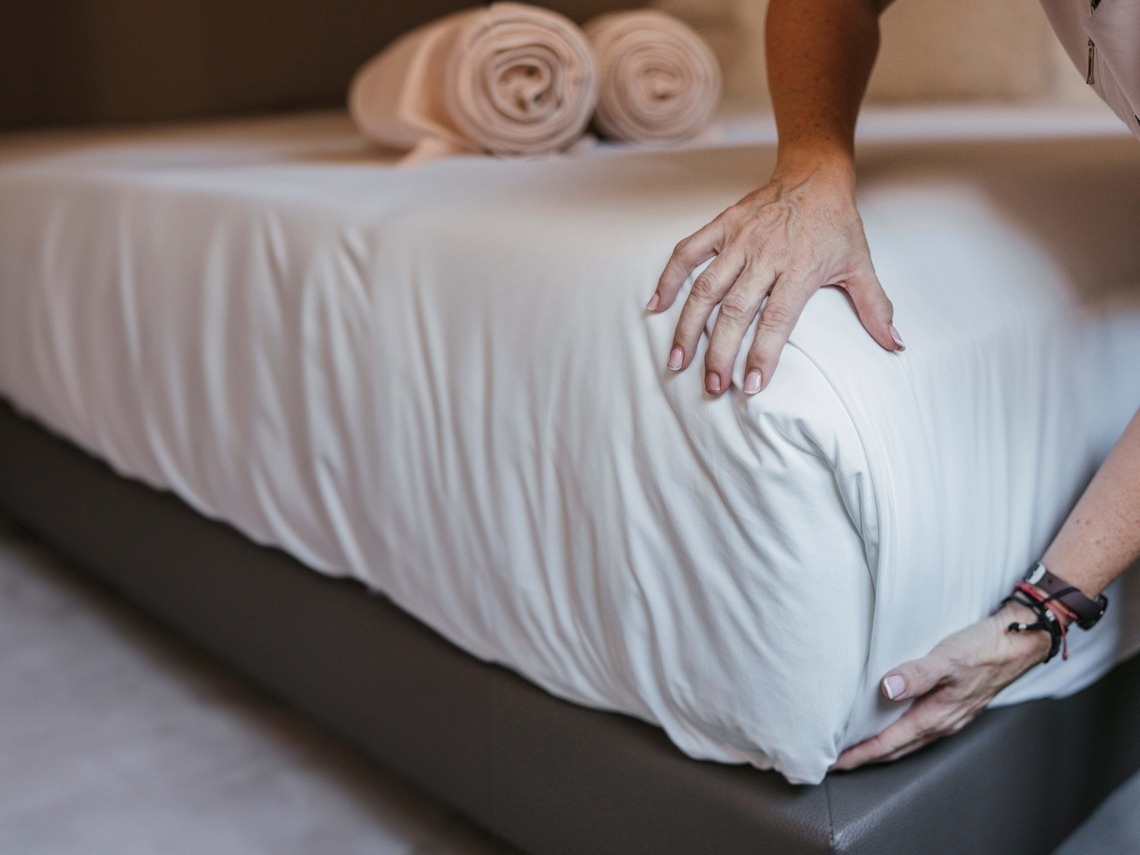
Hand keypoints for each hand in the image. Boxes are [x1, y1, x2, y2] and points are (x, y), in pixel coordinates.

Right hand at [647, 160, 903, 395]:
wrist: (815, 173)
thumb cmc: (836, 223)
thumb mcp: (860, 264)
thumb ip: (875, 308)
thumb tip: (896, 346)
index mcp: (801, 267)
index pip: (778, 318)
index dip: (763, 354)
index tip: (751, 386)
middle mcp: (766, 254)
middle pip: (737, 310)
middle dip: (721, 352)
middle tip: (712, 386)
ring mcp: (739, 239)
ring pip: (706, 288)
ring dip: (689, 327)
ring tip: (678, 360)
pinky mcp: (721, 226)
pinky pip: (687, 253)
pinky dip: (669, 278)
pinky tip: (656, 307)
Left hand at [831, 601, 1052, 770]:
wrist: (1018, 643)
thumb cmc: (983, 650)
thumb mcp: (947, 658)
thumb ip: (916, 674)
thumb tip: (887, 689)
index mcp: (936, 716)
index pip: (889, 743)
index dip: (861, 753)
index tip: (836, 762)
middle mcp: (942, 722)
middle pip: (897, 748)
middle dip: (867, 757)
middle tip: (839, 761)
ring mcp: (950, 716)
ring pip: (909, 740)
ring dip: (883, 746)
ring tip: (859, 746)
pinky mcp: (954, 705)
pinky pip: (919, 727)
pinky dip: (899, 732)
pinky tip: (892, 722)